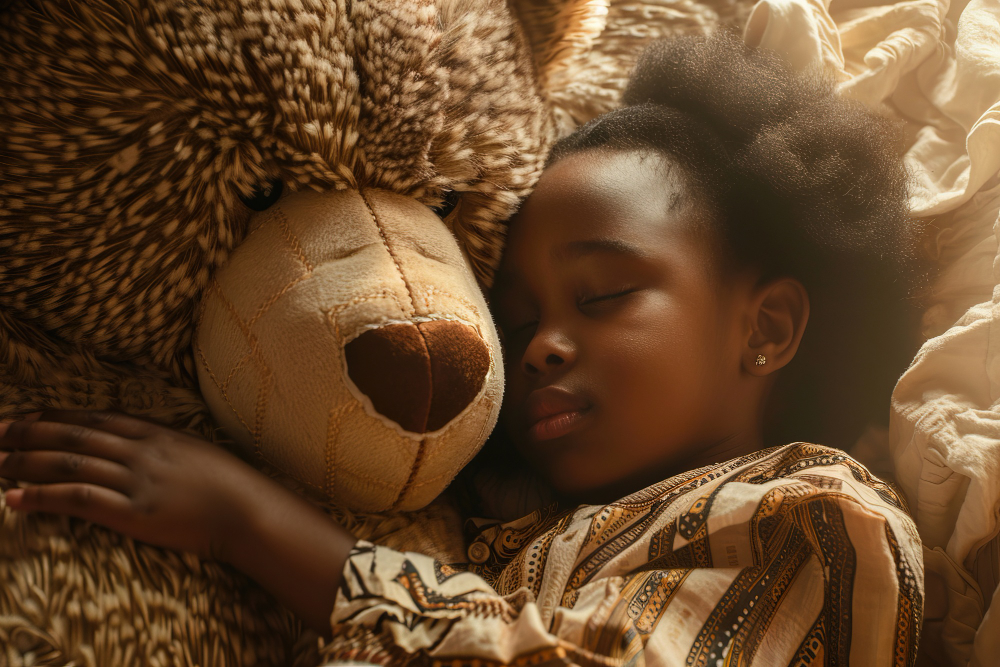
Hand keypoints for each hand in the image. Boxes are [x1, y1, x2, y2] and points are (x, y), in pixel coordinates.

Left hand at [0, 410, 264, 561]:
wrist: (249, 511)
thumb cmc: (228, 484)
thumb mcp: (193, 451)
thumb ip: (161, 445)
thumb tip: (134, 443)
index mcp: (154, 433)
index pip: (93, 418)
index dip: (53, 416)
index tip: (23, 416)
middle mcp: (139, 451)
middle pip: (72, 436)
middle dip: (27, 433)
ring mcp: (135, 480)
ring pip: (68, 463)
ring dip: (24, 463)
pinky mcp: (133, 512)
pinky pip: (78, 500)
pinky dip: (41, 497)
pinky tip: (13, 499)